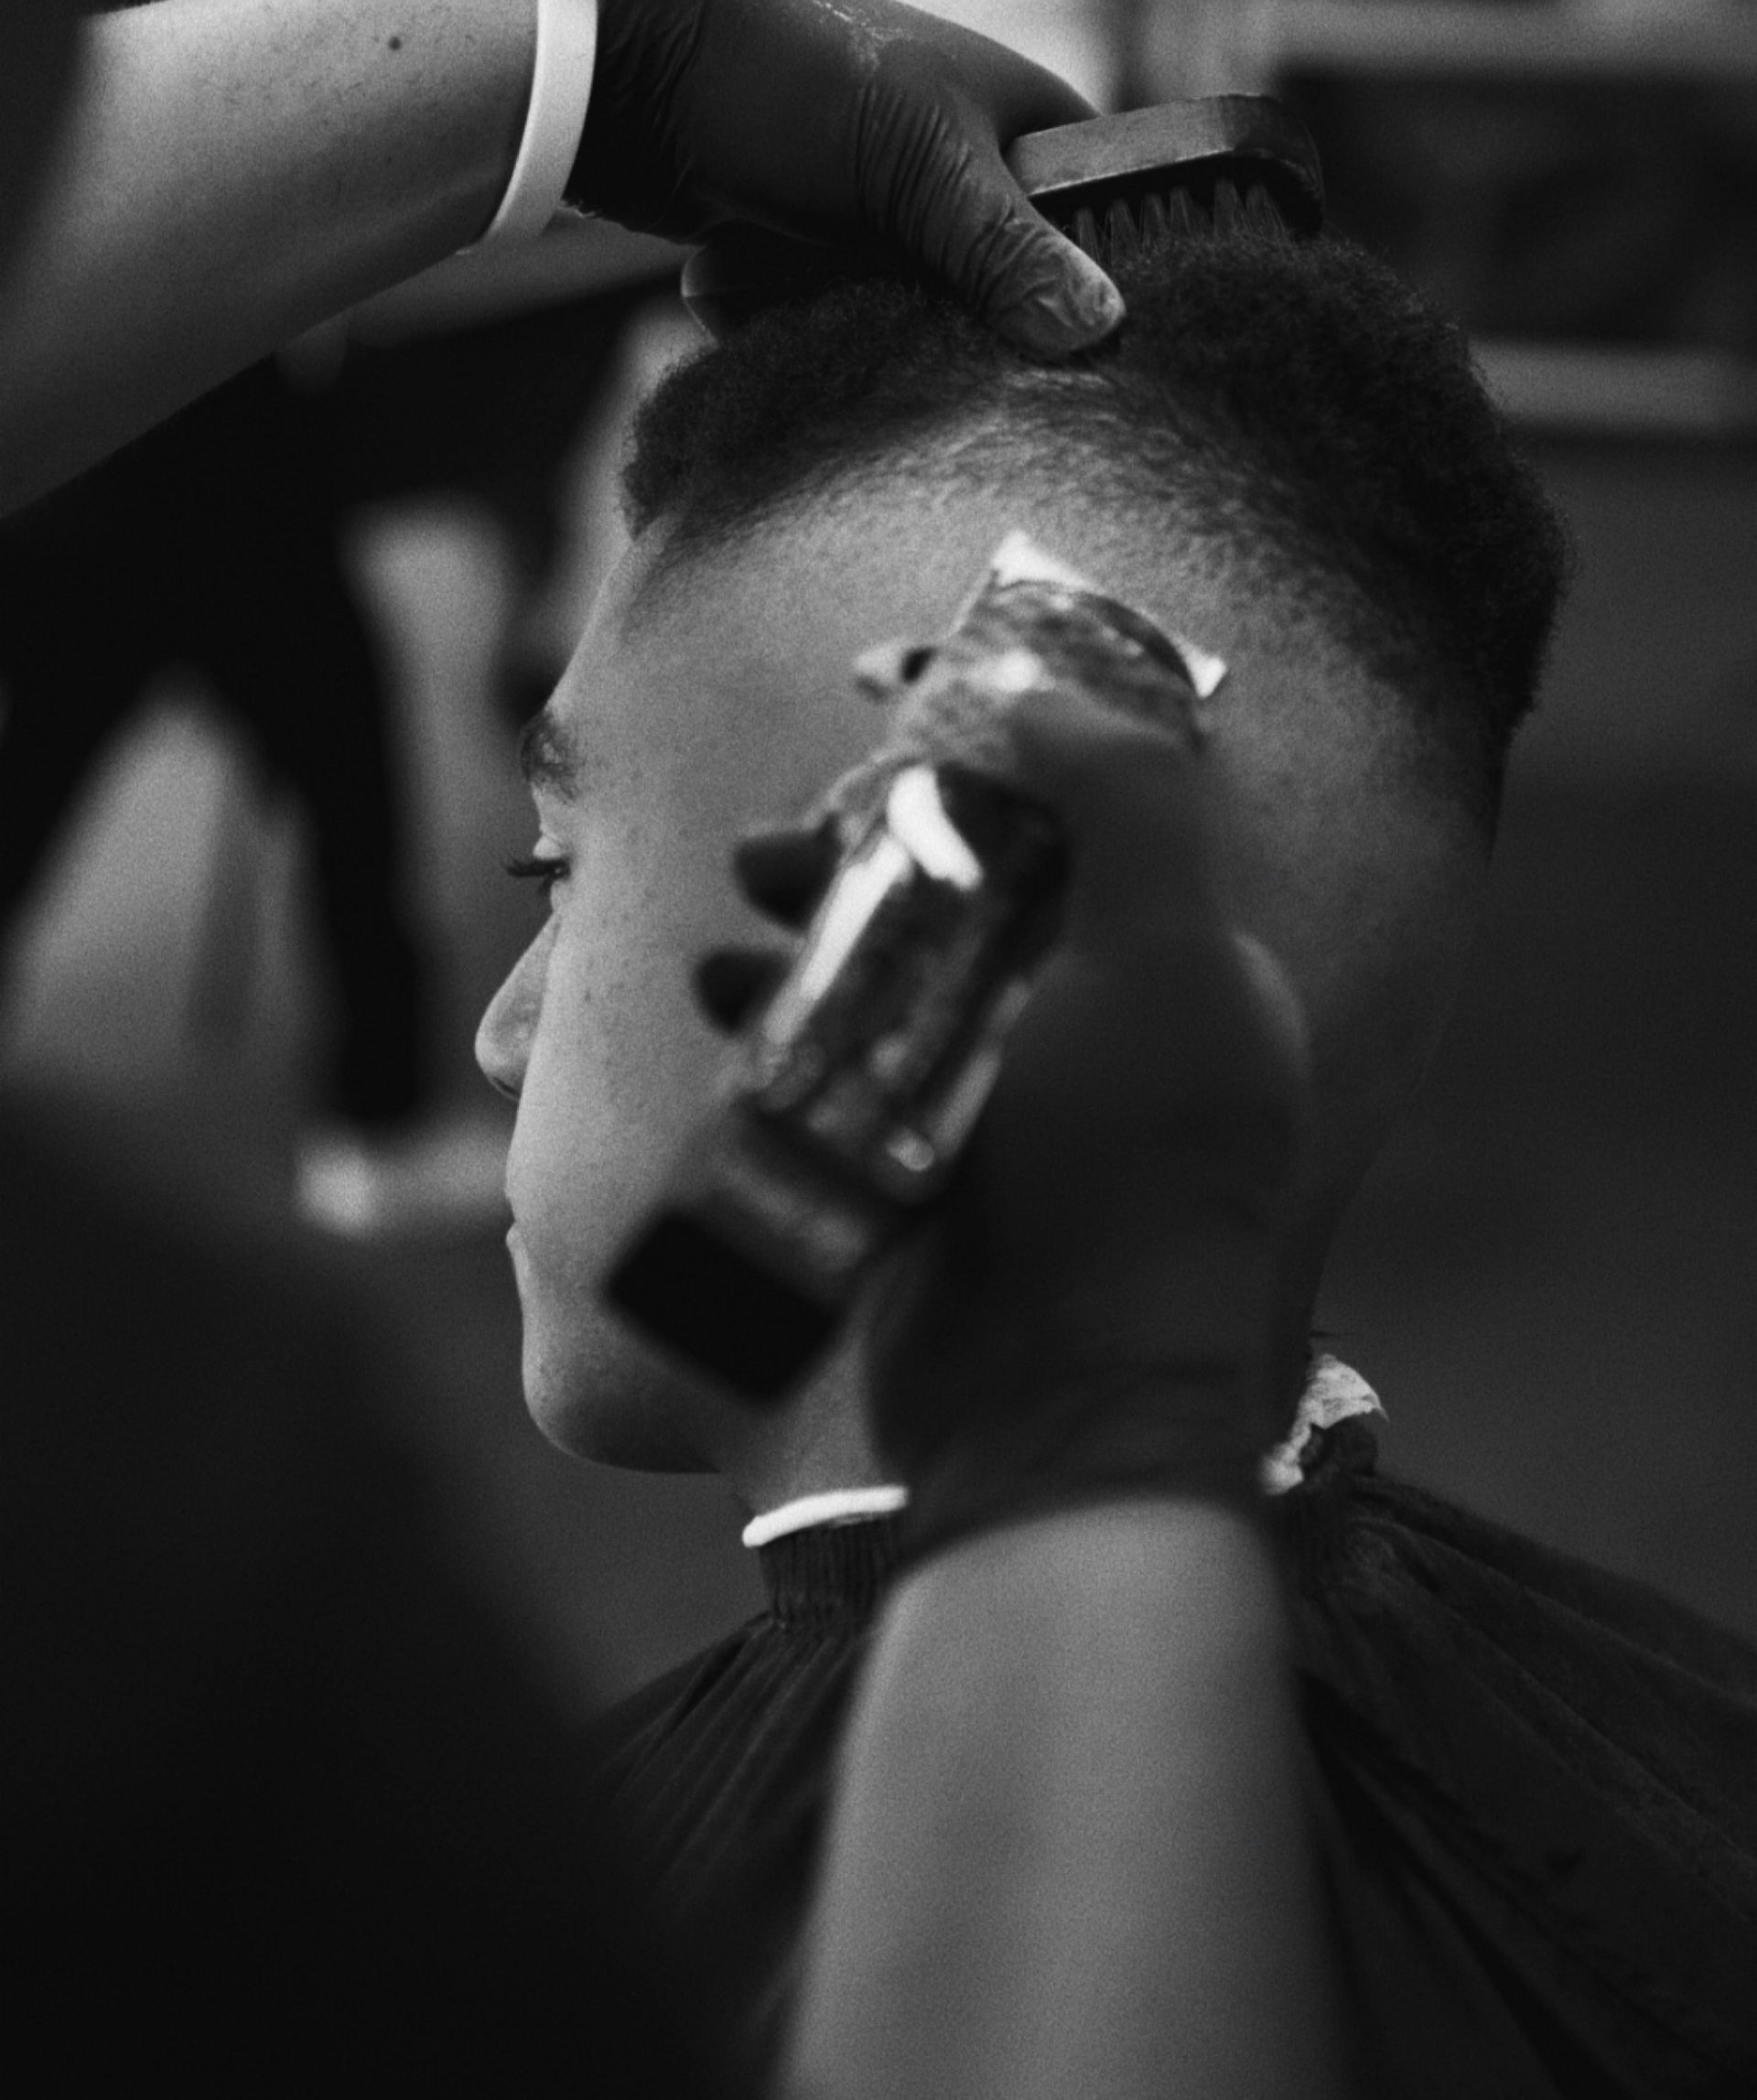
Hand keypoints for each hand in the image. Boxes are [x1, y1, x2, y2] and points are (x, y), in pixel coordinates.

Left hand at [568, 0, 1126, 355]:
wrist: (616, 62)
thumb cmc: (783, 72)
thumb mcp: (915, 160)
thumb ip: (1004, 247)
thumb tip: (1102, 328)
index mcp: (1019, 121)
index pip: (1103, 227)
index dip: (1087, 293)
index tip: (1061, 360)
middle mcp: (960, 170)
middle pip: (1001, 301)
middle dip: (935, 322)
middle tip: (883, 316)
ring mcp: (882, 216)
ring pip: (906, 324)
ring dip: (836, 319)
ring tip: (773, 265)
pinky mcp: (809, 254)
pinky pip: (828, 323)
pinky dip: (779, 316)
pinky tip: (729, 273)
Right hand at [701, 685, 1309, 1545]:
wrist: (1056, 1404)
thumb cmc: (1127, 1173)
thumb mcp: (1169, 959)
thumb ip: (1133, 801)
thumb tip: (1046, 696)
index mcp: (1180, 970)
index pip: (1090, 822)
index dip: (1000, 755)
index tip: (901, 707)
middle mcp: (1097, 1028)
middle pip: (973, 888)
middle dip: (873, 841)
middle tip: (786, 833)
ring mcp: (1002, 1106)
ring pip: (892, 970)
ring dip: (809, 917)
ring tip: (743, 894)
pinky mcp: (916, 1172)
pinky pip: (837, 1062)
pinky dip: (778, 1015)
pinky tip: (725, 992)